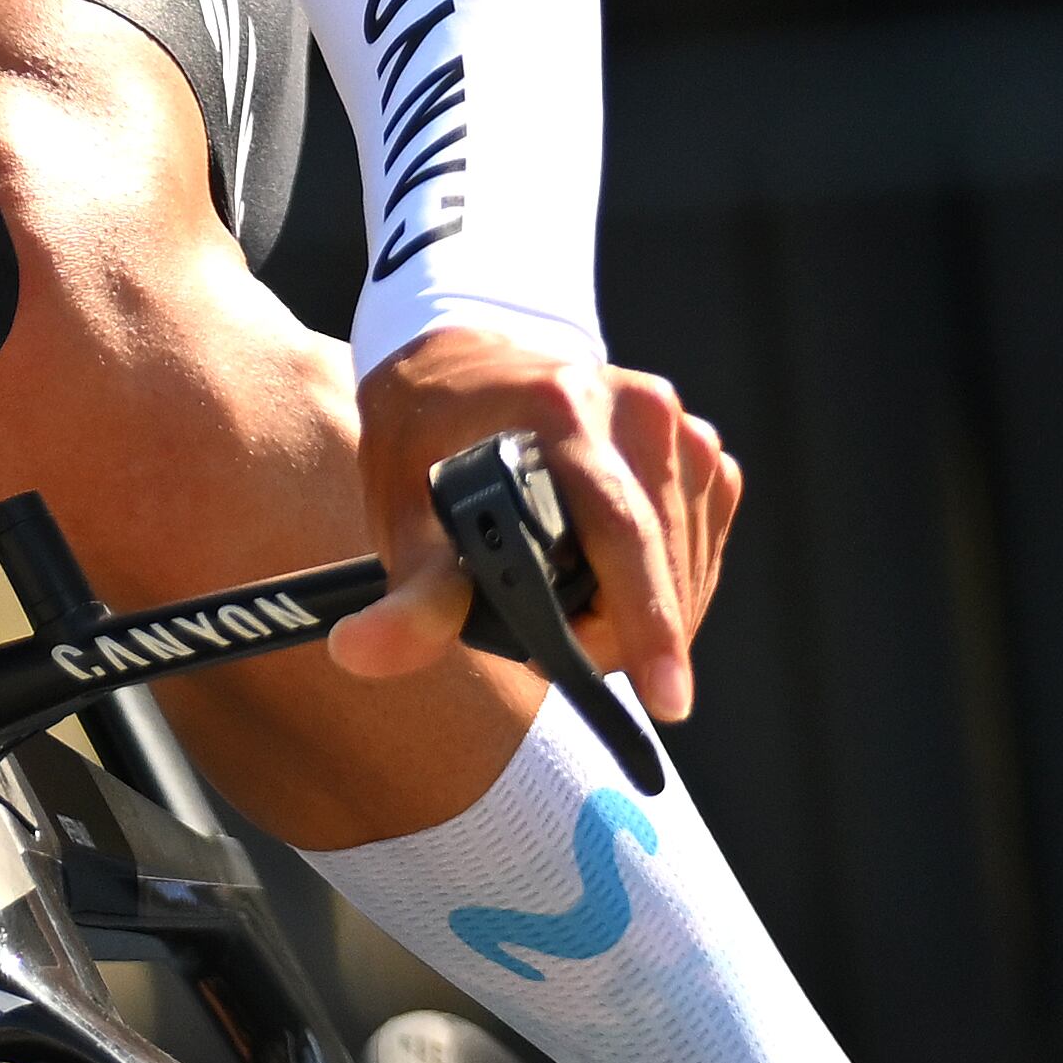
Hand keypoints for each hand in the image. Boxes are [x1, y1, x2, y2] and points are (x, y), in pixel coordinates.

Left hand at [331, 329, 740, 719]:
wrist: (464, 362)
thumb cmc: (427, 435)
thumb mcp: (403, 506)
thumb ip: (407, 592)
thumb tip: (360, 652)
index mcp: (563, 410)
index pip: (621, 530)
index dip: (647, 620)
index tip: (667, 700)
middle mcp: (635, 408)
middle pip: (659, 561)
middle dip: (621, 634)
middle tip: (558, 648)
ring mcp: (677, 424)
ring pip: (688, 561)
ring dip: (645, 614)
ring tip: (575, 606)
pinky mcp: (700, 446)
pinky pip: (703, 543)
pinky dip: (667, 584)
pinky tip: (616, 584)